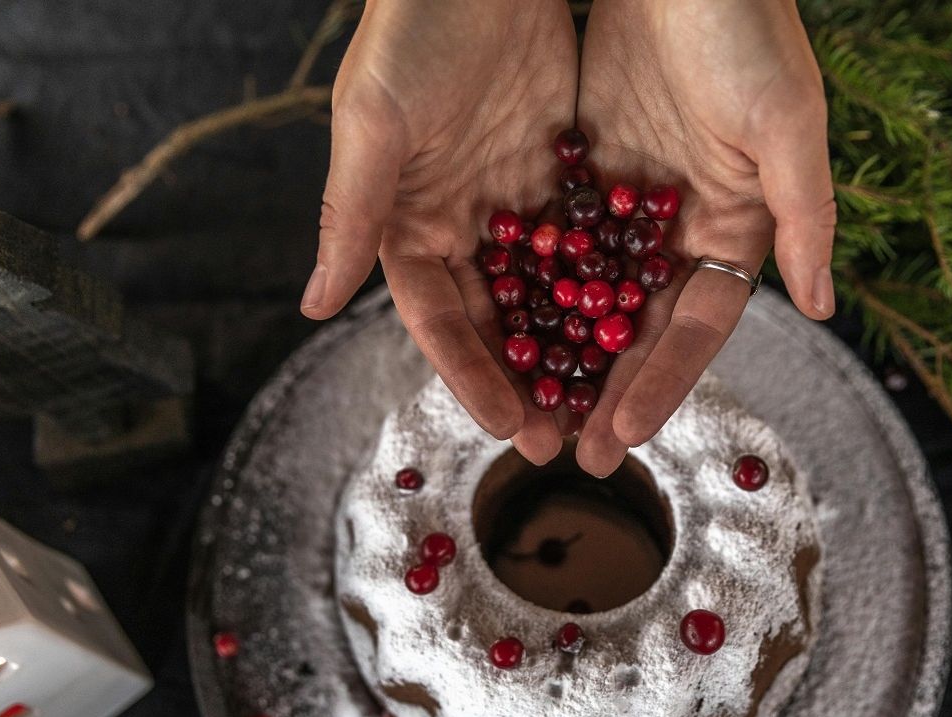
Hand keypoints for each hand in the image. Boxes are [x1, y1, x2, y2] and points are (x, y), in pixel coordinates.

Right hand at [302, 0, 577, 463]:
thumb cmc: (411, 28)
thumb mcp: (374, 122)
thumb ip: (350, 215)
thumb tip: (314, 308)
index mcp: (407, 223)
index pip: (437, 318)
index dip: (468, 373)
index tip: (505, 424)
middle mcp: (460, 225)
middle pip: (494, 321)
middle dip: (525, 381)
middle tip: (560, 440)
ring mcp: (513, 205)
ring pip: (545, 295)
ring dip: (570, 351)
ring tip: (602, 407)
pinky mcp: (562, 176)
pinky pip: (587, 245)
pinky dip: (605, 289)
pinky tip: (636, 332)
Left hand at [575, 0, 834, 475]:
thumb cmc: (744, 23)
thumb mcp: (785, 117)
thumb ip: (804, 215)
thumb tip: (821, 309)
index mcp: (734, 224)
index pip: (696, 325)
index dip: (662, 385)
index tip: (621, 438)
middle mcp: (680, 224)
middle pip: (639, 326)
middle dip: (607, 391)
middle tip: (572, 456)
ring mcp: (628, 201)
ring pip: (590, 295)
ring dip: (562, 355)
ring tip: (529, 413)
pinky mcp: (582, 166)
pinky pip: (552, 241)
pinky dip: (530, 287)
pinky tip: (498, 334)